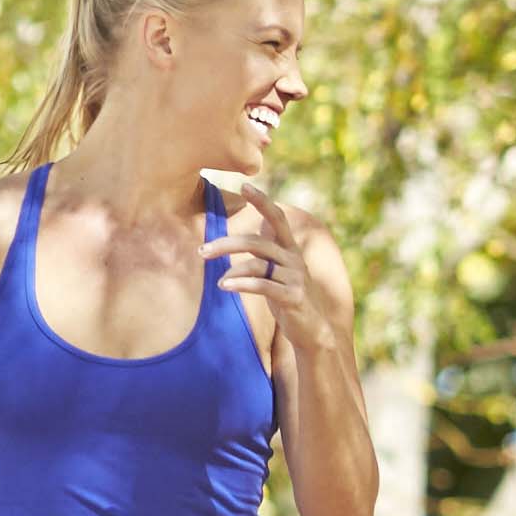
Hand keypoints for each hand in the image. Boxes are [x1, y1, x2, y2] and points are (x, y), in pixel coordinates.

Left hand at [202, 171, 337, 353]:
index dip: (262, 201)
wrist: (312, 329)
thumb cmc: (288, 296)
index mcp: (290, 248)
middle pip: (256, 242)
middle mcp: (294, 258)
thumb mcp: (278, 270)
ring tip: (219, 282)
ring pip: (257, 265)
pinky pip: (262, 285)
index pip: (277, 218)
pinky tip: (225, 287)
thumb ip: (266, 251)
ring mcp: (295, 277)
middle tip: (202, 252)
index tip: (244, 185)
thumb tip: (248, 229)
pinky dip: (240, 284)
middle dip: (226, 244)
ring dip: (232, 271)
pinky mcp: (293, 296)